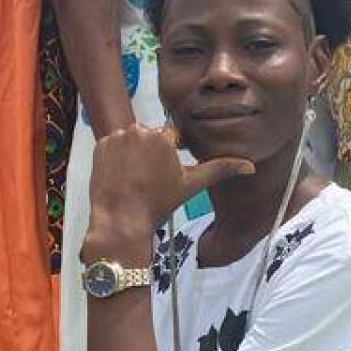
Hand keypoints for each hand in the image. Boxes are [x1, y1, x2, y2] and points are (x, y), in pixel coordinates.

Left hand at [85, 124, 251, 250]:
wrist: (122, 220)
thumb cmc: (159, 203)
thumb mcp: (192, 185)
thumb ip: (220, 169)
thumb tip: (250, 166)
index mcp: (162, 137)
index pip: (171, 137)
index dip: (170, 155)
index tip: (165, 174)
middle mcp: (138, 130)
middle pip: (150, 137)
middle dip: (152, 153)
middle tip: (149, 179)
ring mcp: (116, 137)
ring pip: (132, 140)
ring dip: (134, 153)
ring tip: (135, 178)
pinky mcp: (100, 145)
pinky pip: (113, 145)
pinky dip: (117, 156)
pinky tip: (121, 175)